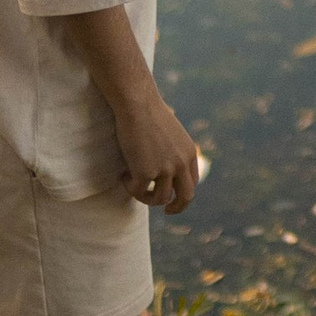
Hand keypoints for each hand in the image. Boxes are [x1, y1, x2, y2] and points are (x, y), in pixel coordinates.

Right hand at [115, 90, 201, 213]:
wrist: (137, 103)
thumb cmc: (149, 111)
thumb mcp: (169, 131)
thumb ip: (172, 149)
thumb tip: (164, 164)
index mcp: (189, 152)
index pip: (193, 181)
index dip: (183, 192)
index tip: (174, 198)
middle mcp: (181, 163)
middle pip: (186, 197)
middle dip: (177, 208)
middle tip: (168, 212)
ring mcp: (165, 170)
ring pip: (159, 199)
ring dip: (146, 197)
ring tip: (133, 185)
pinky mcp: (146, 173)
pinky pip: (138, 191)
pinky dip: (130, 187)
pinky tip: (123, 175)